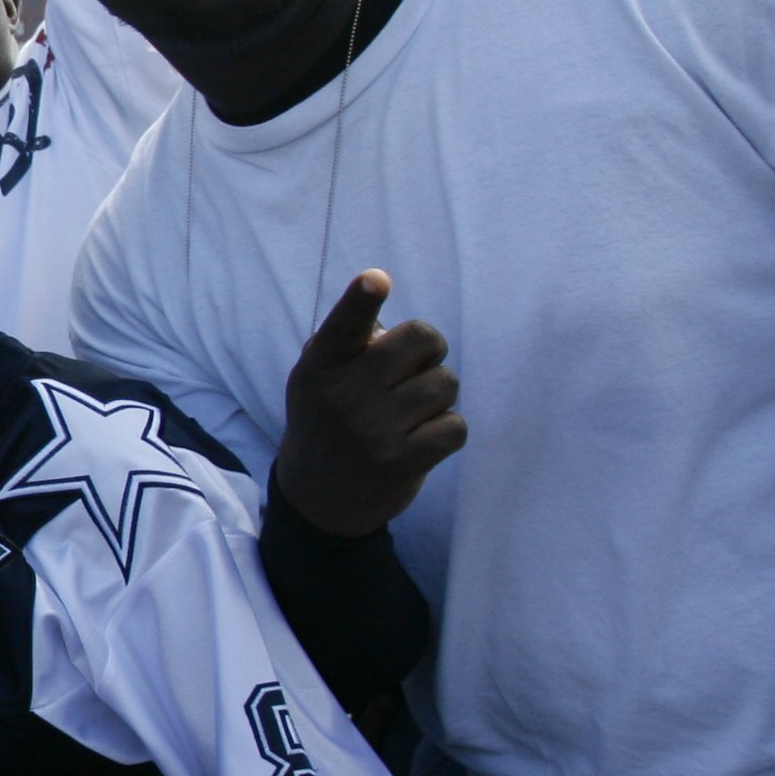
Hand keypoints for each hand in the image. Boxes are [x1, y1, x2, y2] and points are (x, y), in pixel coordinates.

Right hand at [273, 270, 465, 537]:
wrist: (319, 495)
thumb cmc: (330, 417)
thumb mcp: (319, 378)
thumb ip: (352, 345)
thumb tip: (404, 333)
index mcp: (319, 367)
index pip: (344, 326)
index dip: (361, 300)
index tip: (376, 279)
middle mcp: (342, 397)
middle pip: (422, 339)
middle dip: (429, 349)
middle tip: (413, 369)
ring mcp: (372, 432)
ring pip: (445, 383)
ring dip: (438, 394)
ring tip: (412, 411)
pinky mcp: (401, 463)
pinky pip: (455, 426)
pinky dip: (446, 429)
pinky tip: (421, 438)